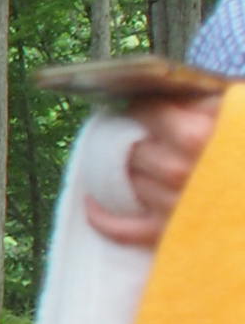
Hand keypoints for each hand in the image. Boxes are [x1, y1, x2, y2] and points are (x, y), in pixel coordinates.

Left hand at [89, 92, 223, 246]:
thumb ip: (213, 101)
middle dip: (137, 142)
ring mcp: (174, 205)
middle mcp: (179, 171)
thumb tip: (173, 88)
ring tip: (137, 164)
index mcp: (197, 135)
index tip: (144, 108)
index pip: (147, 112)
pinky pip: (123, 229)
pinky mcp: (172, 235)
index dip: (144, 107)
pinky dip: (102, 218)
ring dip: (131, 173)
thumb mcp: (244, 114)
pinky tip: (93, 203)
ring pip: (130, 182)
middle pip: (134, 149)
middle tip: (142, 138)